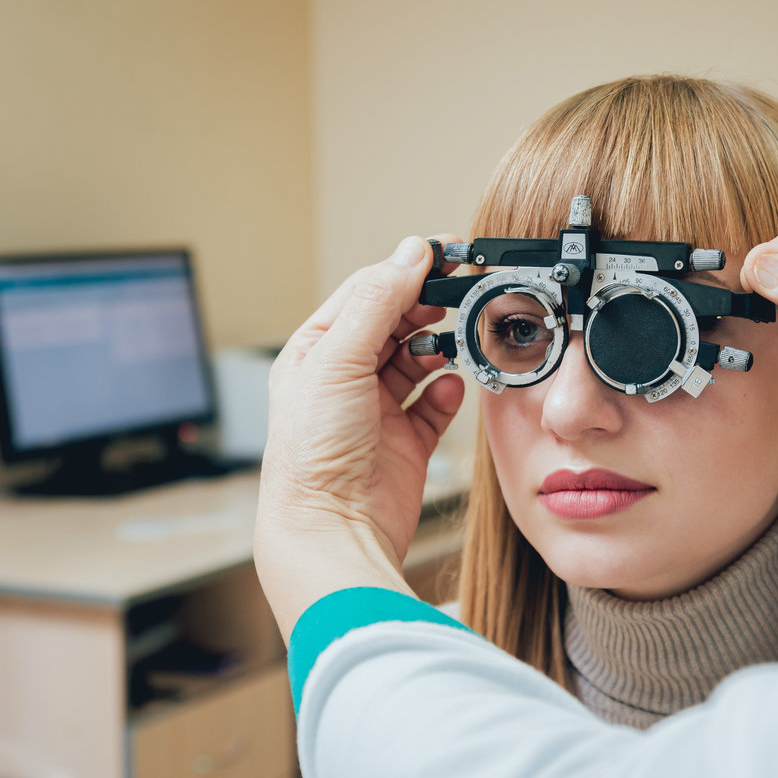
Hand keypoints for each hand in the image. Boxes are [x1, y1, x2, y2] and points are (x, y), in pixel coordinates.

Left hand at [254, 235, 464, 640]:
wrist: (332, 528)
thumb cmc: (312, 454)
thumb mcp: (338, 360)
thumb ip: (379, 302)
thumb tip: (409, 253)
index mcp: (317, 351)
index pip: (368, 292)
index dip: (407, 268)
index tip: (447, 253)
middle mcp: (346, 377)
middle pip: (398, 322)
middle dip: (429, 305)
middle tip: (463, 292)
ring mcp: (378, 409)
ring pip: (421, 359)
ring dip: (441, 347)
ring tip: (458, 339)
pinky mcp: (407, 440)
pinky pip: (437, 402)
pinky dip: (449, 390)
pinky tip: (453, 385)